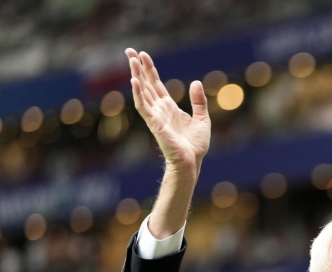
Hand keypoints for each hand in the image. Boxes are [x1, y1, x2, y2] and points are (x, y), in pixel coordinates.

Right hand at [126, 48, 210, 176]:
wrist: (192, 161)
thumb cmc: (195, 145)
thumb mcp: (203, 118)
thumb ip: (199, 101)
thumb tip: (196, 82)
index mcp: (169, 107)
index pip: (156, 84)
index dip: (150, 69)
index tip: (143, 54)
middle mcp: (159, 109)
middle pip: (146, 83)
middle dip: (138, 67)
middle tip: (129, 50)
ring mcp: (155, 115)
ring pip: (142, 91)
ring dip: (136, 75)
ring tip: (132, 60)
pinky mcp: (154, 123)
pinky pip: (143, 106)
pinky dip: (138, 93)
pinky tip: (135, 81)